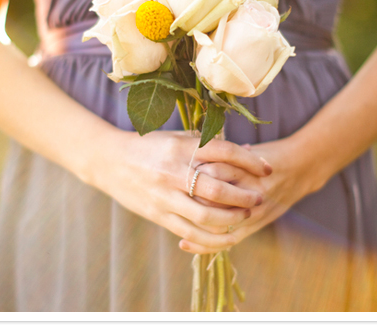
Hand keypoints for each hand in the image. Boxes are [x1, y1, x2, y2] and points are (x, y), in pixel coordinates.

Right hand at [85, 128, 272, 251]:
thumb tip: (246, 152)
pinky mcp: (158, 215)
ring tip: (245, 216)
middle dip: (243, 196)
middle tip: (259, 197)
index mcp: (181, 147)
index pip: (224, 152)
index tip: (266, 169)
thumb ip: (209, 144)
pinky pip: (189, 232)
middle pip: (217, 188)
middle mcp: (174, 171)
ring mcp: (165, 195)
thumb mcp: (178, 138)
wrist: (110, 160)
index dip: (249, 162)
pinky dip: (211, 238)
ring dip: (231, 219)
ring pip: (205, 215)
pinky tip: (227, 237)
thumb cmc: (149, 146)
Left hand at [177, 137, 320, 253]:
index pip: (209, 171)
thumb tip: (187, 148)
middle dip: (186, 199)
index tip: (168, 174)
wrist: (302, 167)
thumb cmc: (266, 156)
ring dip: (191, 223)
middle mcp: (247, 188)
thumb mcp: (241, 148)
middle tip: (165, 198)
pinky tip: (184, 242)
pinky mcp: (255, 224)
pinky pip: (226, 239)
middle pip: (209, 198)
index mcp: (241, 165)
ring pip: (215, 222)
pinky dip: (204, 244)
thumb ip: (218, 153)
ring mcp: (252, 209)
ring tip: (169, 219)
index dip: (188, 175)